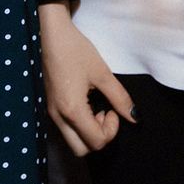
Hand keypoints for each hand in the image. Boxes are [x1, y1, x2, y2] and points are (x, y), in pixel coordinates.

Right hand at [39, 1, 134, 155]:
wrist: (48, 34)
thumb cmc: (74, 50)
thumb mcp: (102, 73)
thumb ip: (120, 98)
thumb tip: (135, 117)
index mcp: (71, 111)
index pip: (96, 142)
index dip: (111, 129)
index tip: (113, 108)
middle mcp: (57, 117)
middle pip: (82, 150)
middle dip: (99, 136)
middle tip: (105, 112)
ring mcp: (50, 113)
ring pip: (72, 141)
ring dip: (88, 131)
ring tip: (95, 105)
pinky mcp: (48, 107)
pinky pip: (65, 128)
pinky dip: (79, 124)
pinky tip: (84, 101)